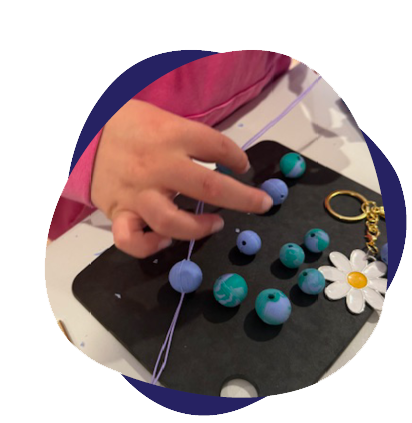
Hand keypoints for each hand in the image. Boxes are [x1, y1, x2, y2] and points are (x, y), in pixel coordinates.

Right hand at [91, 99, 273, 258]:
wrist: (80, 131)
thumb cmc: (131, 126)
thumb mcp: (165, 118)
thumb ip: (194, 139)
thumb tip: (230, 160)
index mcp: (171, 136)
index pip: (217, 146)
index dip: (238, 158)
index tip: (244, 167)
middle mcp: (157, 166)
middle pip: (208, 186)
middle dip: (243, 198)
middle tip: (262, 204)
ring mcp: (137, 192)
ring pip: (171, 221)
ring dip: (199, 228)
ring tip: (216, 224)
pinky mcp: (119, 211)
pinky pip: (132, 240)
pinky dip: (151, 246)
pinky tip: (166, 241)